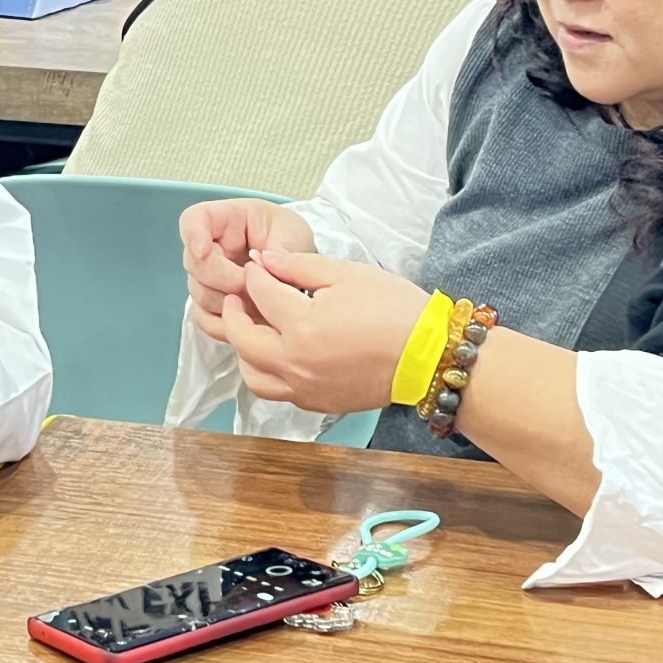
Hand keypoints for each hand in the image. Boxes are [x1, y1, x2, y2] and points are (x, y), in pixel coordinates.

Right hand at [181, 199, 316, 340]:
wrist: (296, 264)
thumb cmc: (290, 238)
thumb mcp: (292, 235)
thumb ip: (278, 251)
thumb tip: (260, 270)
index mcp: (225, 219)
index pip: (193, 220)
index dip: (193, 235)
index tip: (204, 251)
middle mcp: (208, 247)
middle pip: (196, 265)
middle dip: (227, 280)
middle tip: (258, 286)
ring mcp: (206, 277)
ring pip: (201, 294)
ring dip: (231, 304)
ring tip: (264, 305)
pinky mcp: (211, 303)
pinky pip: (205, 318)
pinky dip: (226, 324)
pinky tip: (250, 322)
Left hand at [218, 250, 428, 415]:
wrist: (429, 356)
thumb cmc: (394, 310)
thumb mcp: (346, 274)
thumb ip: (298, 265)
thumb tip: (263, 258)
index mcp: (302, 325)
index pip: (260, 294)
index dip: (255, 275)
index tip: (257, 266)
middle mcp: (296, 362)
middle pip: (242, 338)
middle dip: (234, 312)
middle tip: (237, 296)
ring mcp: (304, 387)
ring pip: (252, 374)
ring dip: (243, 349)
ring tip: (251, 328)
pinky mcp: (315, 403)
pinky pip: (275, 392)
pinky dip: (265, 372)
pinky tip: (274, 354)